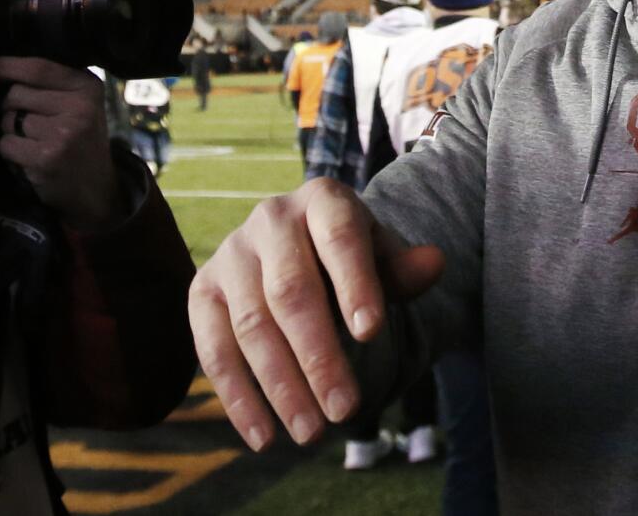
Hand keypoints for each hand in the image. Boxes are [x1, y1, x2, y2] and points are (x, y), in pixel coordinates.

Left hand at [0, 57, 124, 230]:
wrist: (96, 189)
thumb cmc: (81, 141)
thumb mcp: (81, 105)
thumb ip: (53, 85)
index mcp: (87, 87)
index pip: (37, 68)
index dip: (5, 66)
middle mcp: (79, 107)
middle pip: (15, 94)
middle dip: (12, 108)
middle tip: (31, 123)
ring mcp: (64, 133)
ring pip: (9, 120)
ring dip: (13, 132)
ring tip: (35, 142)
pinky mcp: (47, 157)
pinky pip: (7, 144)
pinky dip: (12, 152)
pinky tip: (30, 158)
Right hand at [188, 178, 444, 450]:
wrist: (297, 245)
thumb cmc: (349, 257)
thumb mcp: (381, 255)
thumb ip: (404, 268)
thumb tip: (435, 264)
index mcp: (322, 200)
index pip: (340, 240)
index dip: (355, 285)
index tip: (372, 334)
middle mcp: (269, 219)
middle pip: (291, 292)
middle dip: (318, 356)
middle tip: (345, 410)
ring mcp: (229, 254)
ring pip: (252, 327)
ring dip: (280, 386)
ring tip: (311, 433)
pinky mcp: (202, 292)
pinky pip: (213, 351)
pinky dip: (238, 398)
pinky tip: (264, 436)